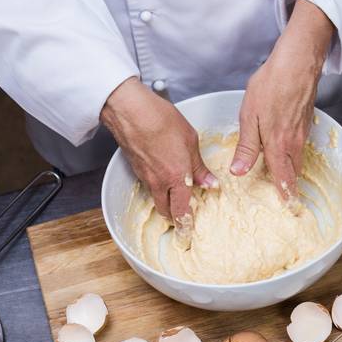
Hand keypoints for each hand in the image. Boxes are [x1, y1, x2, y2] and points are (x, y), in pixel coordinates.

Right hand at [101, 77, 215, 237]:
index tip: (191, 230)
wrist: (131, 112)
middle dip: (176, 216)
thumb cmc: (162, 120)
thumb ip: (199, 166)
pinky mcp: (136, 169)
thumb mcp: (190, 140)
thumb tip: (210, 183)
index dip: (187, 222)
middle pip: (166, 211)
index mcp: (177, 177)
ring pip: (157, 199)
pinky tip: (165, 176)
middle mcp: (159, 182)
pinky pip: (149, 186)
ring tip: (178, 196)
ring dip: (167, 202)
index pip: (182, 210)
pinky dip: (158, 188)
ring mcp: (145, 177)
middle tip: (186, 214)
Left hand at [233, 0, 333, 199]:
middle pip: (293, 170)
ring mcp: (303, 130)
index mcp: (278, 144)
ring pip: (297, 156)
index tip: (289, 208)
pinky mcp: (307, 120)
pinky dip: (295, 151)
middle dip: (289, 185)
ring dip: (292, 169)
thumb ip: (247, 147)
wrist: (297, 62)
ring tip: (284, 178)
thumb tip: (238, 171)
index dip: (285, 194)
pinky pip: (300, 143)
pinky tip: (285, 146)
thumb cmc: (271, 85)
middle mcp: (294, 141)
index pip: (283, 177)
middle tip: (286, 199)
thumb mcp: (250, 116)